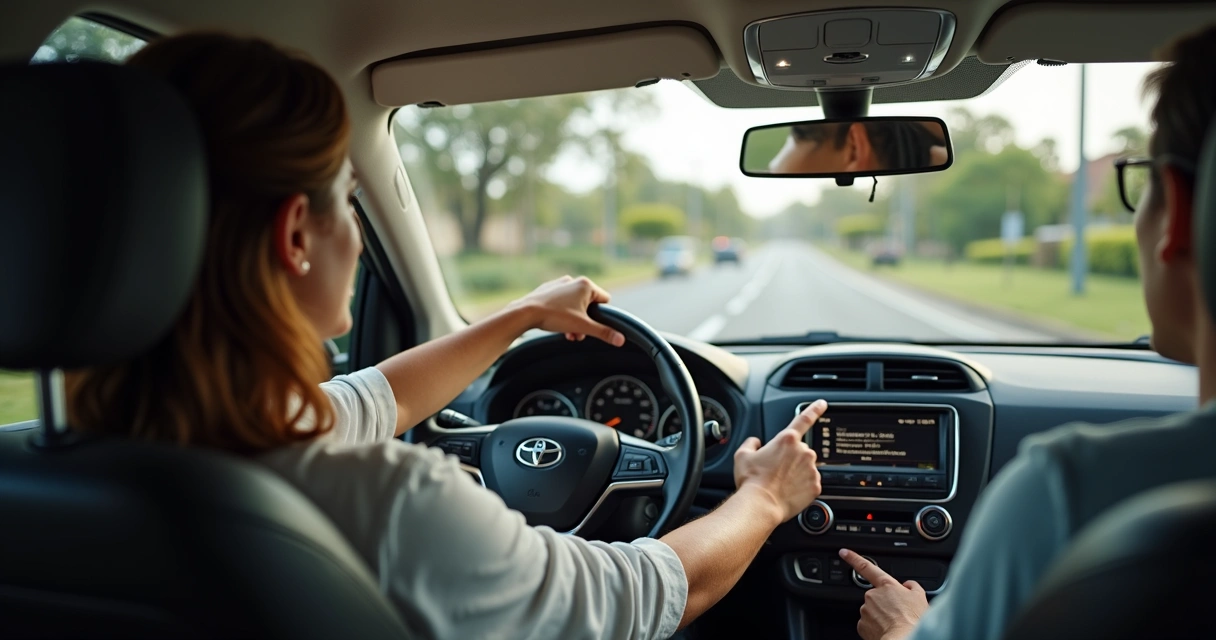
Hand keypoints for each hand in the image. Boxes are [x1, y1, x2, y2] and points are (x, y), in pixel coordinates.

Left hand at [508, 276, 624, 345]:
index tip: (591, 325)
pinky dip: (562, 313)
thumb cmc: (554, 317)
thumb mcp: (582, 327)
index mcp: (586, 285)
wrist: (525, 313)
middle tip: (577, 333)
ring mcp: (560, 284)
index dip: (601, 315)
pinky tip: (556, 323)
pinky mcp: (548, 289)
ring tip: (567, 332)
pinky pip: (562, 302)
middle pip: (589, 304)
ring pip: (575, 304)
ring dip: (574, 320)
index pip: (605, 300)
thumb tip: (621, 339)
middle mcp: (574, 281)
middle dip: (585, 321)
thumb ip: (603, 332)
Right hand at [732, 400, 825, 522]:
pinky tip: (789, 492)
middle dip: (791, 458)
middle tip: (777, 471)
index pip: (804, 419)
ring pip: (806, 467)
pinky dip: (801, 487)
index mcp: (786, 440)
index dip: (815, 409)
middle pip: (800, 451)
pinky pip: (810, 483)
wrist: (760, 505)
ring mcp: (811, 469)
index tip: (823, 403)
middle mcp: (803, 452)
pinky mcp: (816, 486)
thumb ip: (751, 443)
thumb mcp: (742, 455)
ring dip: (797, 472)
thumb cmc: (752, 480)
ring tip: (781, 484)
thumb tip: (756, 442)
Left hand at [839, 549, 928, 639]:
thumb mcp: (920, 597)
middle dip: (883, 602)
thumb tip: (908, 585)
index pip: (866, 567)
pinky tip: (886, 629)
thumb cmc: (913, 620)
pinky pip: (868, 623)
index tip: (843, 552)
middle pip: (875, 596)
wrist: (904, 638)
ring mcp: (865, 610)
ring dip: (880, 615)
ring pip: (871, 610)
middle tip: (896, 612)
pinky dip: (875, 626)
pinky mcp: (862, 625)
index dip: (853, 558)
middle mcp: (872, 595)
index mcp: (886, 585)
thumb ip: (912, 586)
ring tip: (893, 623)